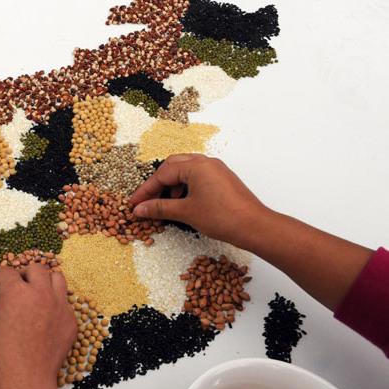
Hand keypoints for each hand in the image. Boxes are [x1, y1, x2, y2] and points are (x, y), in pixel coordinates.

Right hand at [0, 264, 75, 388]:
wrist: (27, 380)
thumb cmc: (0, 354)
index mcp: (16, 291)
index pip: (7, 271)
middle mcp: (41, 293)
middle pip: (35, 269)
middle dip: (23, 274)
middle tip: (15, 286)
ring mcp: (60, 305)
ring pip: (57, 278)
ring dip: (44, 281)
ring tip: (34, 293)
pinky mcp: (71, 320)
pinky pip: (65, 302)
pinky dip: (54, 303)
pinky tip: (44, 316)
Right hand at [130, 154, 371, 311]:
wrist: (255, 226)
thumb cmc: (222, 217)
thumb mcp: (186, 212)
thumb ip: (159, 208)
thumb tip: (139, 209)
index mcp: (196, 165)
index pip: (162, 174)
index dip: (145, 190)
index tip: (133, 204)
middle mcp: (206, 162)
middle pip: (172, 166)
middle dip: (157, 184)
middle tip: (147, 201)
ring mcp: (216, 170)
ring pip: (185, 170)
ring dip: (171, 185)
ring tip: (165, 204)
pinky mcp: (222, 179)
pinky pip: (197, 177)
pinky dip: (185, 187)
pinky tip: (183, 203)